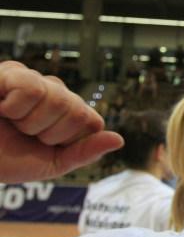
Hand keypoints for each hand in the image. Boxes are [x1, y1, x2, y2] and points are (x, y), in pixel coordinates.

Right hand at [0, 61, 122, 182]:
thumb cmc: (4, 158)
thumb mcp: (49, 164)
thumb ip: (84, 153)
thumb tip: (119, 139)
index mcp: (68, 113)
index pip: (92, 121)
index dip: (67, 139)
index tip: (42, 144)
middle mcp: (55, 92)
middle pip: (77, 110)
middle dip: (49, 132)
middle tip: (22, 132)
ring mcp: (34, 79)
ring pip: (58, 99)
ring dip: (30, 120)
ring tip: (8, 120)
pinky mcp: (11, 72)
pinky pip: (32, 88)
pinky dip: (14, 106)